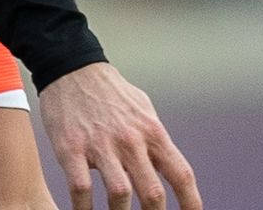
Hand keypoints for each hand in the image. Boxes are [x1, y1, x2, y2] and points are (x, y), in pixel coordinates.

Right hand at [38, 63, 199, 209]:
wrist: (71, 67)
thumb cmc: (110, 91)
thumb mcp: (143, 109)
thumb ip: (155, 139)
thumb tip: (168, 167)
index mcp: (152, 132)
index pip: (181, 174)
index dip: (191, 202)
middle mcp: (130, 140)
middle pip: (153, 193)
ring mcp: (100, 145)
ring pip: (119, 194)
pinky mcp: (71, 148)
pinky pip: (81, 188)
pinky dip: (84, 208)